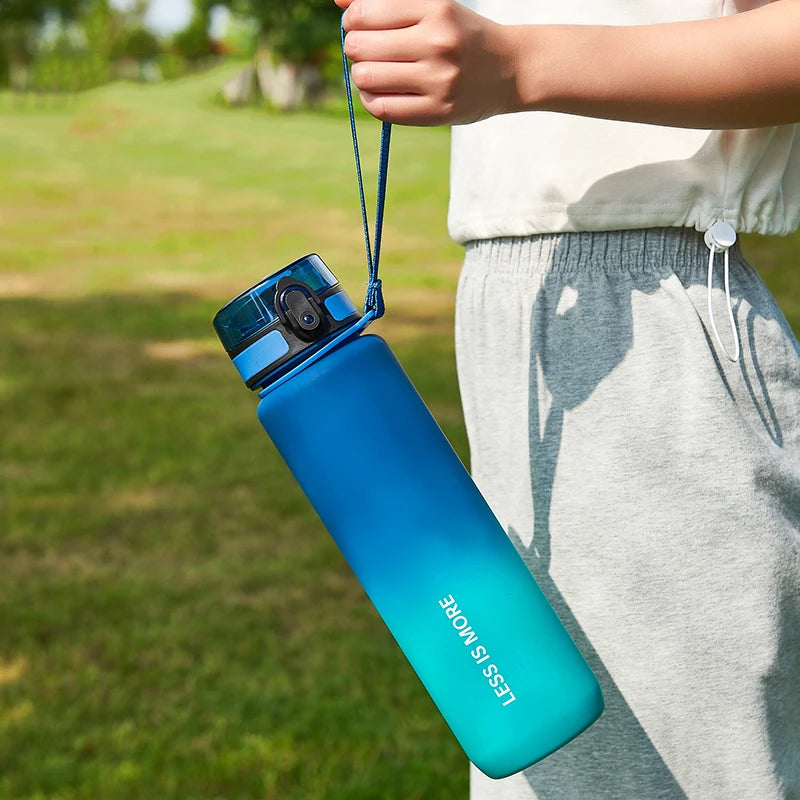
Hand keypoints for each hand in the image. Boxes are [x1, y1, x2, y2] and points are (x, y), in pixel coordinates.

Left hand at [336, 0, 515, 125]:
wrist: (510, 70)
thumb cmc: (462, 36)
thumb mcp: (433, 6)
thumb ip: (388, 1)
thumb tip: (339, 0)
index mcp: (436, 8)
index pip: (364, 12)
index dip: (352, 21)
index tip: (360, 26)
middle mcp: (438, 42)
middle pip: (360, 46)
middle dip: (354, 49)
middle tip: (366, 52)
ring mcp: (439, 80)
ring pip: (366, 78)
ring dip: (361, 76)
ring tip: (374, 72)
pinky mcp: (439, 111)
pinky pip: (382, 108)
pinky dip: (371, 100)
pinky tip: (379, 93)